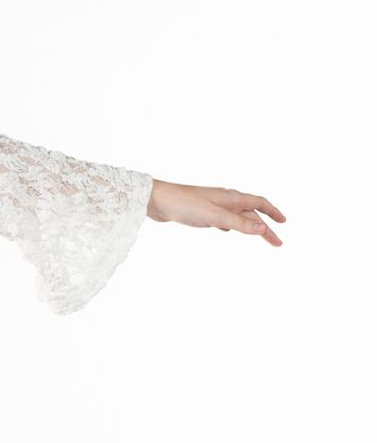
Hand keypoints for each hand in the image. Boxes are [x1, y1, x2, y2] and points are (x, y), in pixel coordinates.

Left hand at [146, 179, 284, 246]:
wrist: (157, 201)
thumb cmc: (186, 205)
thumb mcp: (216, 217)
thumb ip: (239, 224)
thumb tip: (263, 229)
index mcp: (232, 198)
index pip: (260, 203)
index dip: (274, 213)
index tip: (284, 223)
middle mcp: (225, 199)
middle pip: (251, 213)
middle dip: (265, 228)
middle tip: (276, 244)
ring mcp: (213, 205)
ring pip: (237, 216)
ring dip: (250, 226)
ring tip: (258, 236)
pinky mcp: (201, 212)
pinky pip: (222, 218)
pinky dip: (230, 225)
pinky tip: (227, 231)